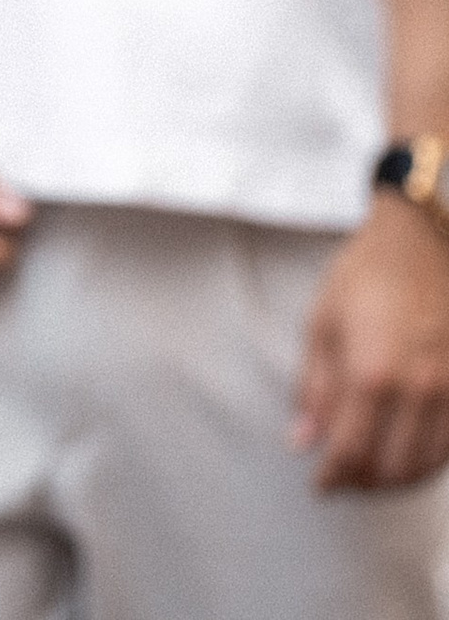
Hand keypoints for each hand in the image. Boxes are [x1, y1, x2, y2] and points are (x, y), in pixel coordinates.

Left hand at [292, 196, 448, 490]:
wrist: (424, 243)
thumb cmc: (365, 275)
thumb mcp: (322, 322)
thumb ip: (313, 388)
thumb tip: (302, 441)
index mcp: (372, 373)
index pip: (351, 450)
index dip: (332, 477)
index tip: (319, 487)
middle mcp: (418, 392)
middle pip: (392, 468)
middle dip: (363, 483)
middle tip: (342, 479)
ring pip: (427, 466)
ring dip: (396, 479)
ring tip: (369, 472)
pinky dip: (427, 463)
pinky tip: (405, 454)